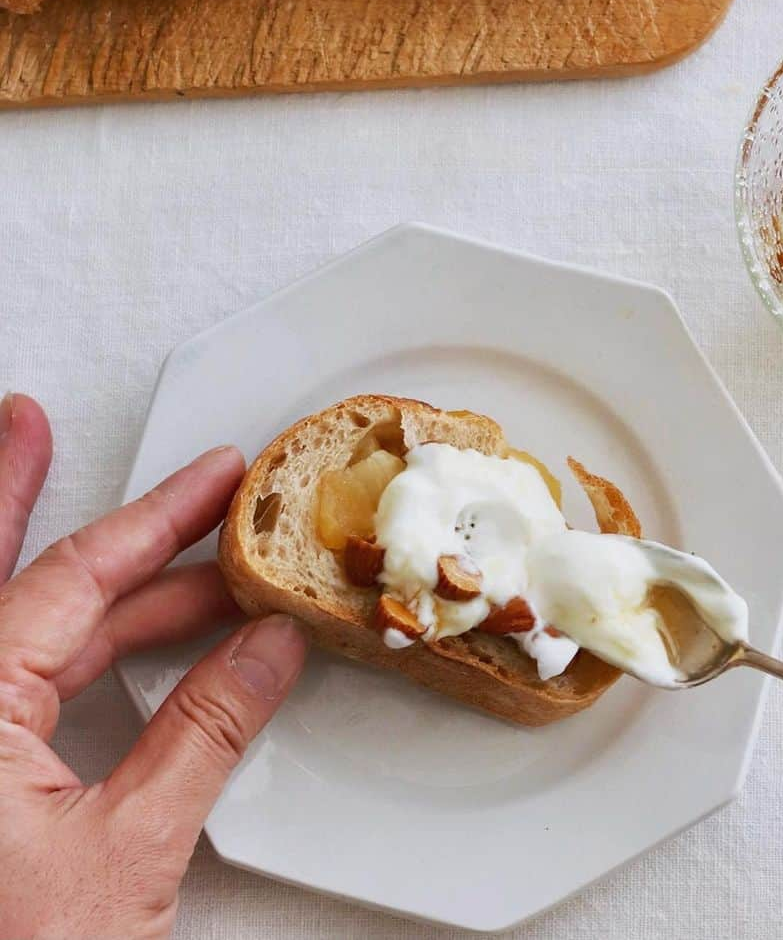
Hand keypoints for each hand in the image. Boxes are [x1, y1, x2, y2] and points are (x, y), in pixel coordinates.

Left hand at [0, 392, 308, 939]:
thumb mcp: (126, 852)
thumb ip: (204, 733)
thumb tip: (267, 647)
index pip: (68, 583)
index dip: (153, 521)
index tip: (212, 477)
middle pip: (12, 584)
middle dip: (19, 492)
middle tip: (33, 421)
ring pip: (22, 633)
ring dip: (100, 588)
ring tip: (187, 548)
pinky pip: (25, 682)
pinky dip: (84, 647)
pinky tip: (132, 624)